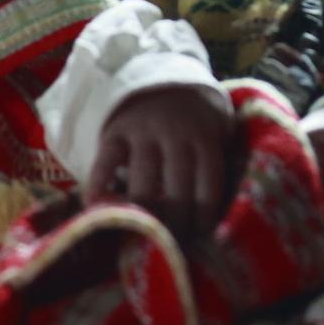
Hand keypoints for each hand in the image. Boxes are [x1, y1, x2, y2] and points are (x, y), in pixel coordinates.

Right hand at [87, 86, 230, 240]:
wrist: (162, 79)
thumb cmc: (196, 119)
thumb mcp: (218, 128)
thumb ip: (220, 160)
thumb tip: (225, 210)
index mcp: (204, 137)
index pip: (208, 186)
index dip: (204, 217)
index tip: (200, 236)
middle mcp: (174, 134)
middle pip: (176, 190)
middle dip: (176, 223)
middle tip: (172, 244)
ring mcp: (142, 133)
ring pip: (142, 183)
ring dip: (144, 214)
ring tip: (144, 237)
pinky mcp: (115, 132)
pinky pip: (105, 163)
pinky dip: (99, 187)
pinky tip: (98, 209)